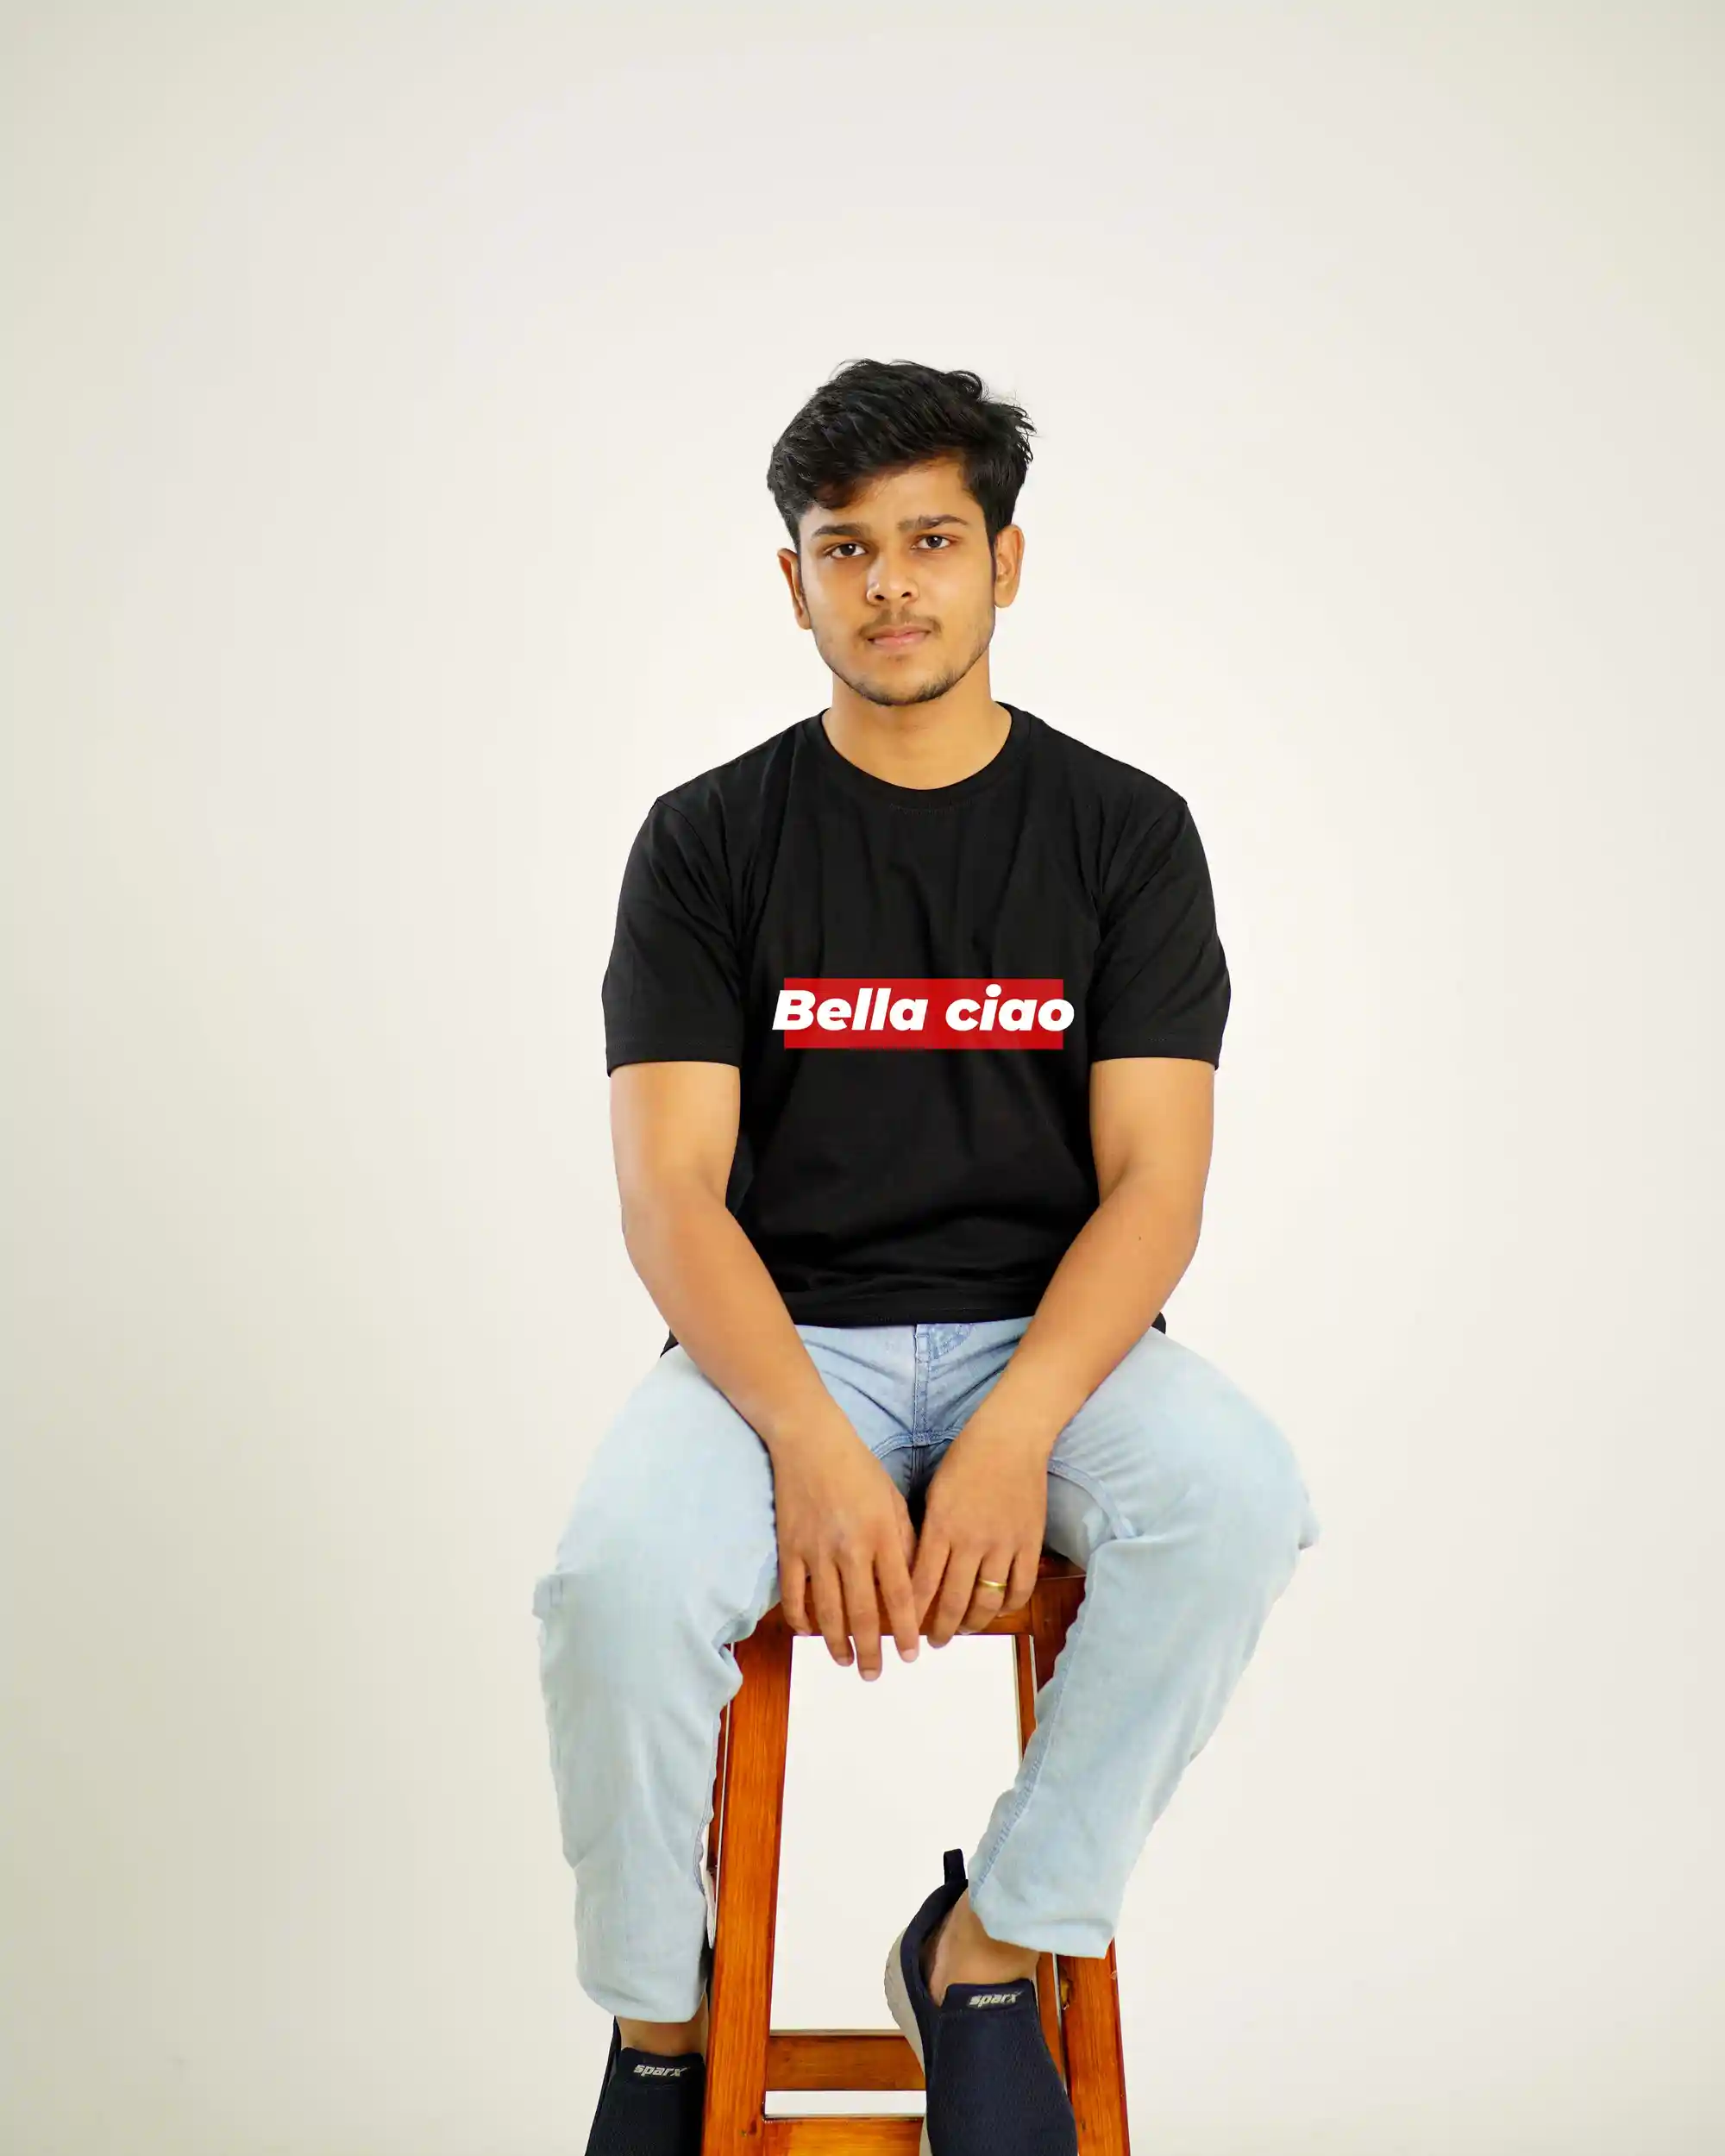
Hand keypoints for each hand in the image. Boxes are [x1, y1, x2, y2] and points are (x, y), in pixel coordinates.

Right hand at [770, 1408, 921, 1679]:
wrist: (809, 1441)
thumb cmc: (858, 1468)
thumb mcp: (893, 1500)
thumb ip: (905, 1542)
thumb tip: (912, 1586)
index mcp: (882, 1534)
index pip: (900, 1594)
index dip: (907, 1630)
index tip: (912, 1655)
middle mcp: (851, 1547)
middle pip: (863, 1613)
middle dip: (871, 1651)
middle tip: (875, 1674)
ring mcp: (816, 1550)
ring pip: (828, 1611)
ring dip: (838, 1643)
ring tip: (846, 1662)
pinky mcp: (789, 1548)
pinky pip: (794, 1595)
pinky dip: (802, 1619)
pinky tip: (811, 1633)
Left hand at [910, 1419, 1049, 1647]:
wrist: (1011, 1438)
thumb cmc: (966, 1459)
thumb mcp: (935, 1494)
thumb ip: (928, 1533)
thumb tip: (916, 1569)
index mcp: (940, 1528)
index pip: (921, 1584)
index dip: (913, 1614)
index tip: (907, 1629)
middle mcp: (970, 1542)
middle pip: (953, 1601)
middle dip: (941, 1629)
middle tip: (935, 1642)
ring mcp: (1003, 1545)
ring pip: (986, 1601)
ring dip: (973, 1623)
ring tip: (964, 1630)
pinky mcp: (1029, 1544)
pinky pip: (1020, 1588)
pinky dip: (1008, 1606)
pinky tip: (998, 1610)